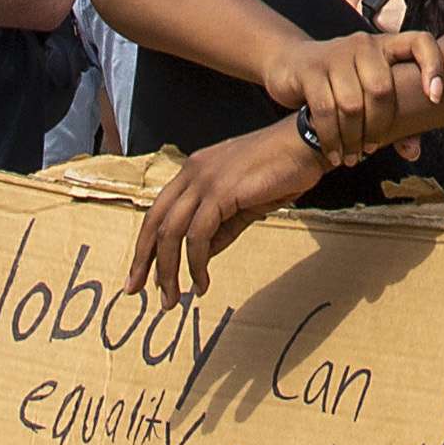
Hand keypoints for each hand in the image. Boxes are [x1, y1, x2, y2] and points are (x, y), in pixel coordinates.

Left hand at [133, 119, 326, 301]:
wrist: (307, 146)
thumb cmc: (281, 171)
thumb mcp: (243, 204)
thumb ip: (220, 228)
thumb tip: (200, 256)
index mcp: (195, 171)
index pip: (158, 211)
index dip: (145, 244)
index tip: (140, 275)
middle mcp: (193, 172)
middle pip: (155, 221)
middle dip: (144, 260)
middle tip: (137, 291)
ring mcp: (205, 180)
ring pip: (172, 232)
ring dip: (169, 270)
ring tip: (173, 298)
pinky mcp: (221, 191)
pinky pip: (199, 235)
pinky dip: (196, 263)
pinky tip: (201, 282)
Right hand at [261, 27, 443, 164]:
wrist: (292, 64)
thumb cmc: (341, 84)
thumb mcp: (368, 93)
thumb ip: (394, 118)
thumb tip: (412, 152)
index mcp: (386, 46)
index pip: (420, 41)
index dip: (434, 66)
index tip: (435, 98)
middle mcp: (364, 44)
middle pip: (382, 89)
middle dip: (379, 127)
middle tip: (372, 150)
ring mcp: (336, 54)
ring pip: (352, 104)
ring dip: (353, 139)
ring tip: (352, 158)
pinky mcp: (311, 70)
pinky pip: (325, 109)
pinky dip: (332, 138)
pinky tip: (334, 153)